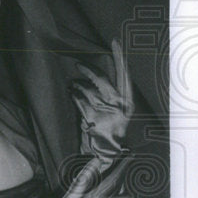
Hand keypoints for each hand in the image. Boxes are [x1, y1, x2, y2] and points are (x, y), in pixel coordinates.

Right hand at [41, 153, 128, 197]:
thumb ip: (83, 179)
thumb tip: (97, 161)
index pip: (114, 178)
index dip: (123, 165)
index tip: (131, 153)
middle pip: (117, 186)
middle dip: (122, 171)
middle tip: (126, 159)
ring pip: (113, 194)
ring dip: (117, 181)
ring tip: (118, 171)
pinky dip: (110, 191)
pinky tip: (106, 193)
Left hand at [70, 39, 134, 165]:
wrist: (103, 154)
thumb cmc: (106, 131)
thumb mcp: (112, 111)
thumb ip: (107, 95)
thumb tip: (94, 76)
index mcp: (127, 101)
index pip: (124, 75)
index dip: (119, 57)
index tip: (114, 42)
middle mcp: (119, 105)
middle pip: (104, 80)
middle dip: (89, 70)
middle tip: (78, 64)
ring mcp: (106, 111)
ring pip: (89, 90)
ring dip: (77, 85)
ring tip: (71, 84)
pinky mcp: (92, 118)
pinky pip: (80, 101)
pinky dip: (74, 95)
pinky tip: (70, 92)